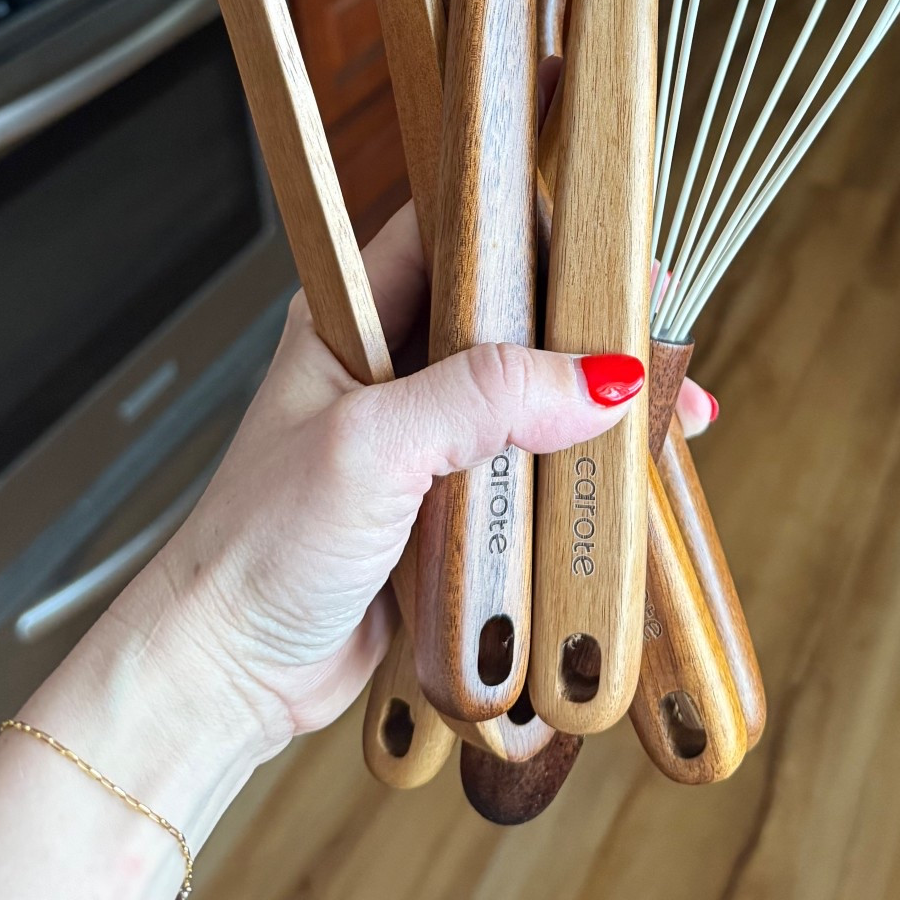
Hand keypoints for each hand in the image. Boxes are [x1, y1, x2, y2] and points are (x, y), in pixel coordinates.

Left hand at [99, 202, 715, 765]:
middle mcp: (392, 367)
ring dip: (594, 406)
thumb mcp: (371, 446)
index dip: (527, 226)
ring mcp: (425, 439)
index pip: (453, 232)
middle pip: (510, 316)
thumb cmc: (258, 546)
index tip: (604, 235)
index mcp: (354, 316)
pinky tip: (631, 479)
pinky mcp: (451, 507)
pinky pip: (531, 472)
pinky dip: (582, 473)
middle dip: (585, 323)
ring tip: (670, 410)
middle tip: (657, 327)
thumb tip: (599, 377)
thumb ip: (483, 398)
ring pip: (530, 398)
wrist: (229, 673)